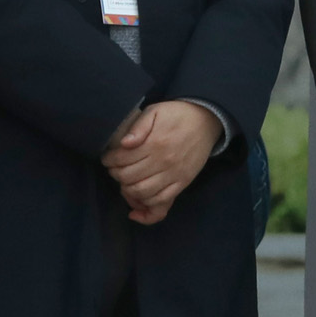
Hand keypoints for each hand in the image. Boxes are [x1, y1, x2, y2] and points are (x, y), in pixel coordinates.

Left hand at [100, 101, 217, 224]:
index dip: (109, 160)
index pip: (121, 160)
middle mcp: (164, 161)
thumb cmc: (177, 114)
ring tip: (127, 181)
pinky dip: (146, 205)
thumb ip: (139, 126)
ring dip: (128, 190)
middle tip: (115, 169)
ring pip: (141, 193)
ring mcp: (175, 174)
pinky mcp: (183, 182)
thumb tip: (124, 144)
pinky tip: (138, 202)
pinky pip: (161, 201)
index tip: (108, 158)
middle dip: (116, 174)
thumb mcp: (155, 111)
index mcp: (155, 143)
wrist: (207, 119)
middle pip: (128, 178)